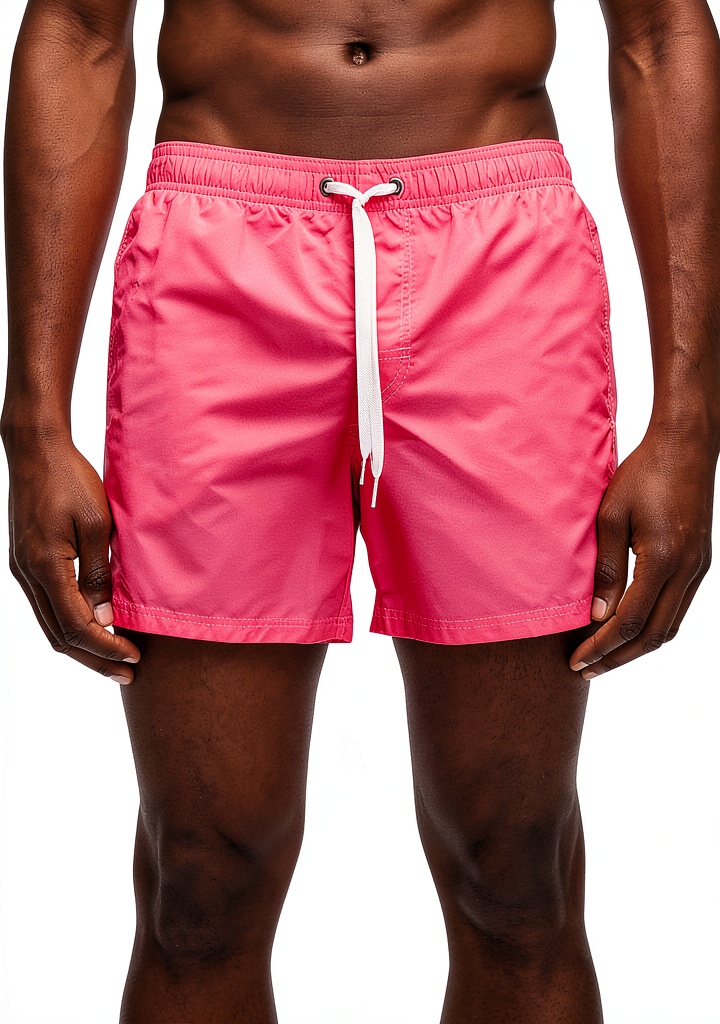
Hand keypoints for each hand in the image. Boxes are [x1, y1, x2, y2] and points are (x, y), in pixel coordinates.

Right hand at [5, 430, 140, 682]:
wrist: (36, 449)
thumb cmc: (71, 479)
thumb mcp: (97, 525)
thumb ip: (99, 574)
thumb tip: (104, 620)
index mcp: (45, 566)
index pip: (76, 626)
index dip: (106, 647)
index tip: (135, 657)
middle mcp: (27, 575)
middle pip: (59, 636)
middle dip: (95, 659)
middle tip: (128, 673)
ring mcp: (22, 570)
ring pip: (50, 626)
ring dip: (82, 646)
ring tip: (114, 659)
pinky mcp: (26, 563)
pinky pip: (47, 607)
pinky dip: (70, 625)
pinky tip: (94, 628)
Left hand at [569, 427, 715, 678]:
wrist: (686, 446)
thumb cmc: (643, 474)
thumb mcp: (611, 516)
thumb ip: (605, 568)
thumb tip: (597, 616)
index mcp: (662, 560)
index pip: (628, 622)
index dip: (601, 648)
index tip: (576, 662)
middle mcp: (687, 571)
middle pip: (653, 635)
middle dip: (617, 658)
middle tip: (585, 671)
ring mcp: (698, 569)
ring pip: (669, 626)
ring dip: (636, 647)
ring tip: (603, 657)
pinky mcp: (700, 563)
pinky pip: (677, 608)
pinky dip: (652, 626)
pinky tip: (628, 629)